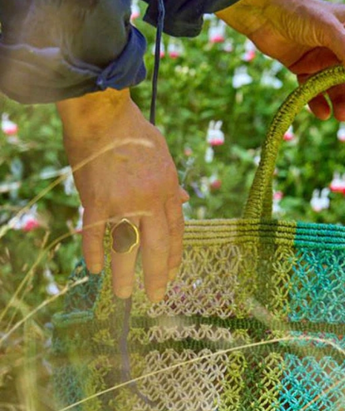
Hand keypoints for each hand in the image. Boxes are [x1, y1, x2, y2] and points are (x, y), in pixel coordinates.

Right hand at [57, 89, 187, 301]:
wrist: (104, 115)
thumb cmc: (134, 131)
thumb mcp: (164, 155)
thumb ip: (172, 183)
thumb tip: (184, 200)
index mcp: (168, 189)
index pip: (176, 232)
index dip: (173, 257)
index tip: (170, 274)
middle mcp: (150, 200)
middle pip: (156, 247)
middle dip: (156, 275)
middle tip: (155, 296)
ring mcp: (122, 202)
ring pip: (127, 247)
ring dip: (125, 274)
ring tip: (124, 295)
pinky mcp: (96, 200)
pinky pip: (96, 234)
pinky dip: (94, 252)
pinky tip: (95, 269)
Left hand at [217, 0, 344, 120]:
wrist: (260, 13)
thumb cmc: (298, 12)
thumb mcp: (328, 30)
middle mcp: (343, 44)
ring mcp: (324, 57)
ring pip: (338, 86)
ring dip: (341, 102)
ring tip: (340, 116)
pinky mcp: (305, 67)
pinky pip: (316, 89)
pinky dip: (320, 102)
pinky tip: (321, 113)